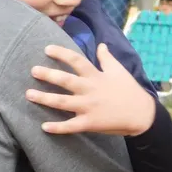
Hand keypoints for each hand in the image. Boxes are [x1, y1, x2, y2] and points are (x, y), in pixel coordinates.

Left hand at [25, 44, 155, 135]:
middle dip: (48, 75)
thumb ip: (107, 58)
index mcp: (96, 76)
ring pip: (63, 102)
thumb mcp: (119, 71)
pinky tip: (44, 127)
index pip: (76, 61)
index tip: (47, 48)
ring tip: (29, 94)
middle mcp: (90, 90)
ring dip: (44, 99)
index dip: (61, 54)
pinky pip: (70, 126)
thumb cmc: (129, 91)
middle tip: (33, 70)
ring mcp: (89, 107)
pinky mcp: (89, 123)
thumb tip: (101, 44)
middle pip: (66, 80)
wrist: (142, 115)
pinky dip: (57, 127)